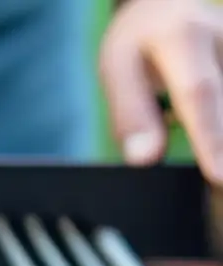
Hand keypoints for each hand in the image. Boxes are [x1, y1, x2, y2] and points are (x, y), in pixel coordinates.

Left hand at [100, 0, 222, 182]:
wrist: (166, 6)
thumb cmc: (138, 43)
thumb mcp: (118, 70)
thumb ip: (131, 114)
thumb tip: (144, 159)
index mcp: (183, 37)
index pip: (199, 93)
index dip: (210, 137)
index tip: (218, 175)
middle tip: (217, 184)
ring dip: (219, 138)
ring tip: (212, 166)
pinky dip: (219, 131)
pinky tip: (214, 148)